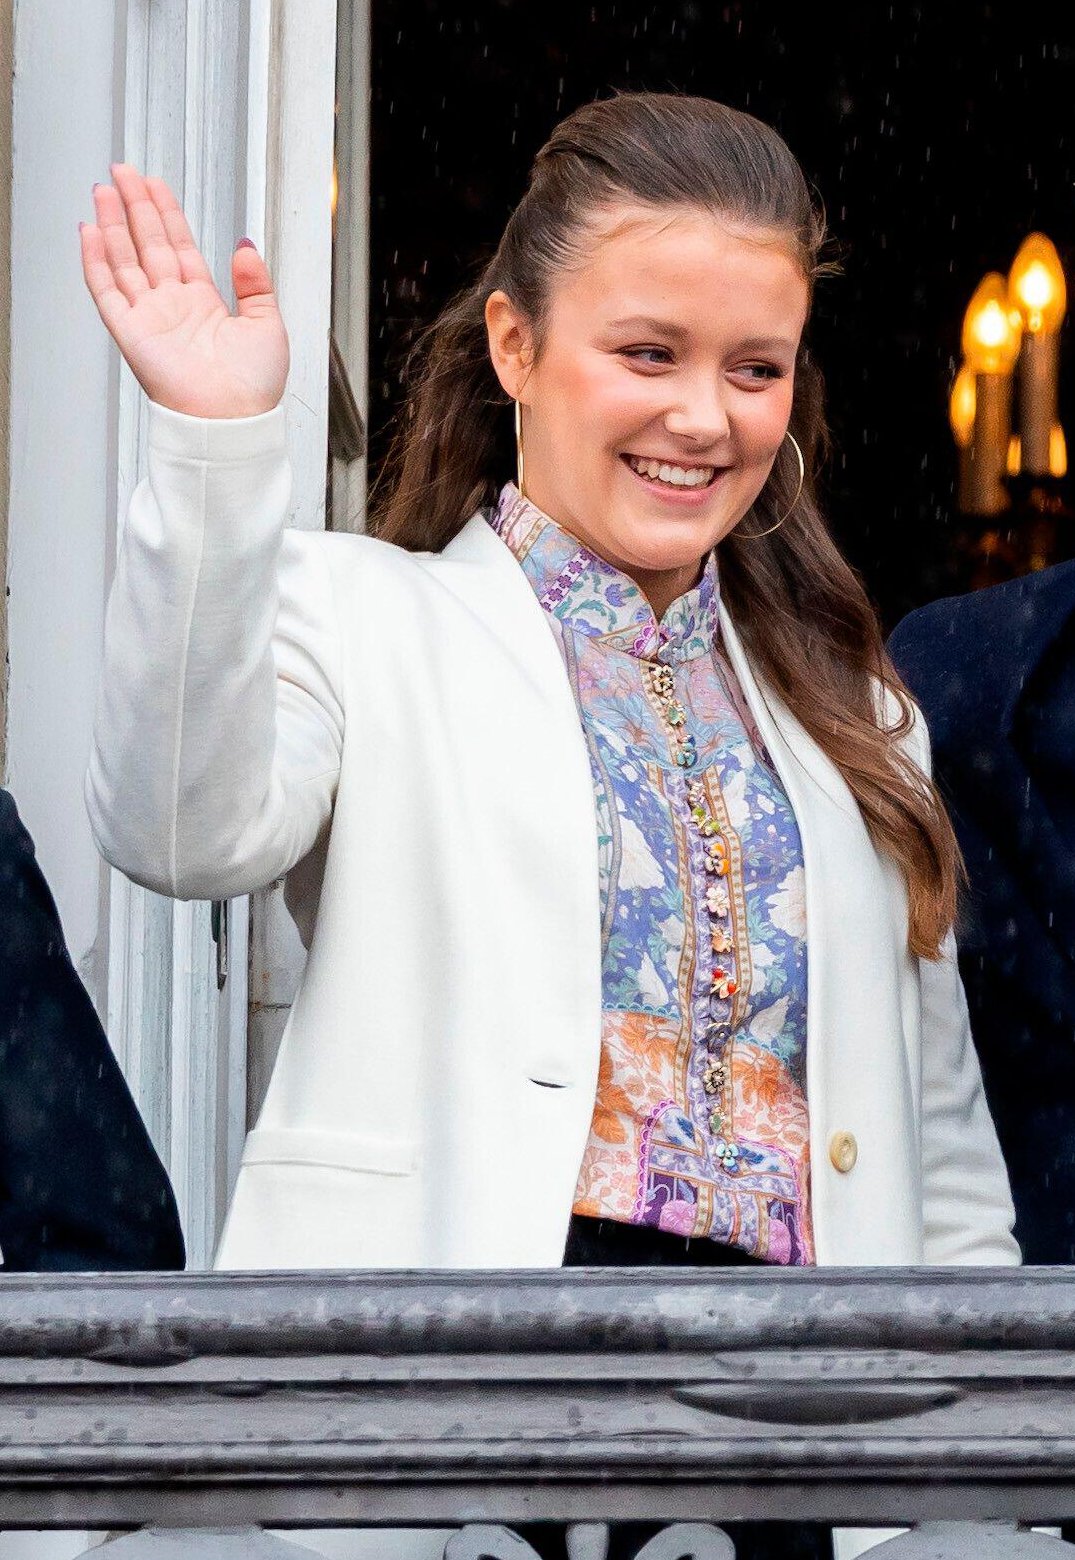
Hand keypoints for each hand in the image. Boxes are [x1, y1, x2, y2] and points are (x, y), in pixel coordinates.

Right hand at [80, 165, 288, 418]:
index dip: (167, 214)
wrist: (234, 420)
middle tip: (123, 172)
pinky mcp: (131, 333)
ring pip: (125, 260)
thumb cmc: (253, 388)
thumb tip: (245, 247)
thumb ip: (255, 283)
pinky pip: (107, 291)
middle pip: (148, 245)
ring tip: (104, 190)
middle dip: (135, 206)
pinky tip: (90, 232)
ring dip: (113, 223)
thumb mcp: (268, 324)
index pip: (180, 247)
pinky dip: (96, 261)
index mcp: (205, 305)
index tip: (156, 185)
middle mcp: (174, 308)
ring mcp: (150, 318)